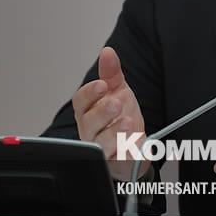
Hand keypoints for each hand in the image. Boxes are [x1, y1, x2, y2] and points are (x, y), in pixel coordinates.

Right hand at [72, 46, 148, 180]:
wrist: (134, 145)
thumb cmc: (120, 118)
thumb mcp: (118, 91)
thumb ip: (112, 73)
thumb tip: (107, 52)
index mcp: (89, 111)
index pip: (81, 101)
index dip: (90, 93)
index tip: (102, 85)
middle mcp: (91, 131)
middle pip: (89, 123)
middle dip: (101, 113)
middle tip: (116, 103)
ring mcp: (102, 149)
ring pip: (101, 144)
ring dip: (114, 133)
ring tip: (128, 122)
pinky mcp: (116, 164)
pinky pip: (118, 161)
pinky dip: (126, 153)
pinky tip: (134, 143)